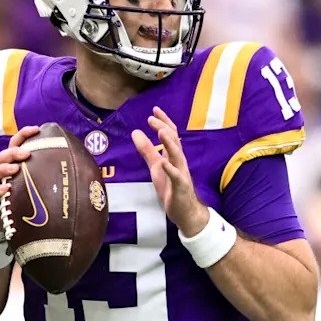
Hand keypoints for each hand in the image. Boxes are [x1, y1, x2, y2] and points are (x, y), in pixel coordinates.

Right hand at [0, 126, 40, 230]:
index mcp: (14, 163)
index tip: (36, 129)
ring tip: (16, 168)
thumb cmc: (24, 199)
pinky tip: (6, 189)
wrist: (4, 221)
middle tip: (27, 153)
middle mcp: (2, 171)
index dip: (24, 134)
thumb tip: (77, 166)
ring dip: (5, 167)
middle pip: (4, 155)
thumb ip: (49, 174)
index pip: (16, 144)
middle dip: (15, 151)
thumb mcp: (35, 184)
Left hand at [132, 106, 208, 236]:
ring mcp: (181, 174)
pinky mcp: (181, 187)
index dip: (163, 122)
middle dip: (164, 128)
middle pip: (174, 141)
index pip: (171, 134)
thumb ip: (147, 150)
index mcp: (173, 155)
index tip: (154, 110)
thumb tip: (135, 132)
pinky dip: (170, 169)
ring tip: (161, 133)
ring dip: (169, 144)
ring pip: (177, 156)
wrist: (185, 211)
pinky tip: (164, 163)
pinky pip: (176, 177)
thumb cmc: (171, 187)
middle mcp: (179, 161)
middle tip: (152, 119)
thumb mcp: (156, 167)